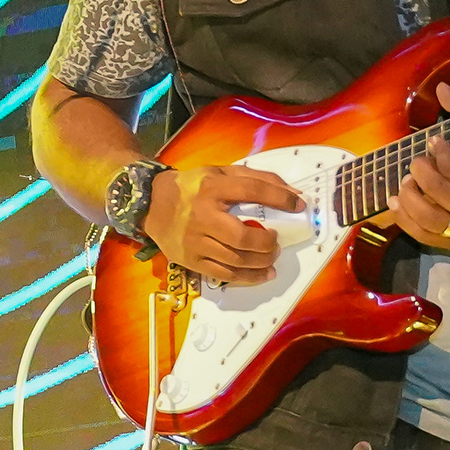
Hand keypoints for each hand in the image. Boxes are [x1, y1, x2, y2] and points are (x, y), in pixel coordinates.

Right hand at [144, 163, 303, 285]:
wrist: (150, 204)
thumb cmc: (192, 187)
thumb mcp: (220, 172)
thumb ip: (255, 179)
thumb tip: (292, 193)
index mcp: (211, 187)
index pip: (252, 191)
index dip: (279, 198)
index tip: (298, 206)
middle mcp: (202, 215)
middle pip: (243, 236)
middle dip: (268, 243)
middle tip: (276, 242)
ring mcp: (194, 241)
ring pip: (236, 259)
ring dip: (262, 261)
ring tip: (271, 257)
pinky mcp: (190, 260)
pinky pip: (224, 275)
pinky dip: (249, 277)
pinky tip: (263, 273)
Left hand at [394, 103, 449, 249]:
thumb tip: (441, 88)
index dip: (442, 154)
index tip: (433, 140)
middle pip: (442, 195)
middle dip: (423, 173)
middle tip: (416, 160)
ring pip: (430, 220)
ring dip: (410, 199)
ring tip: (406, 181)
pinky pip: (425, 237)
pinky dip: (404, 220)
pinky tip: (395, 201)